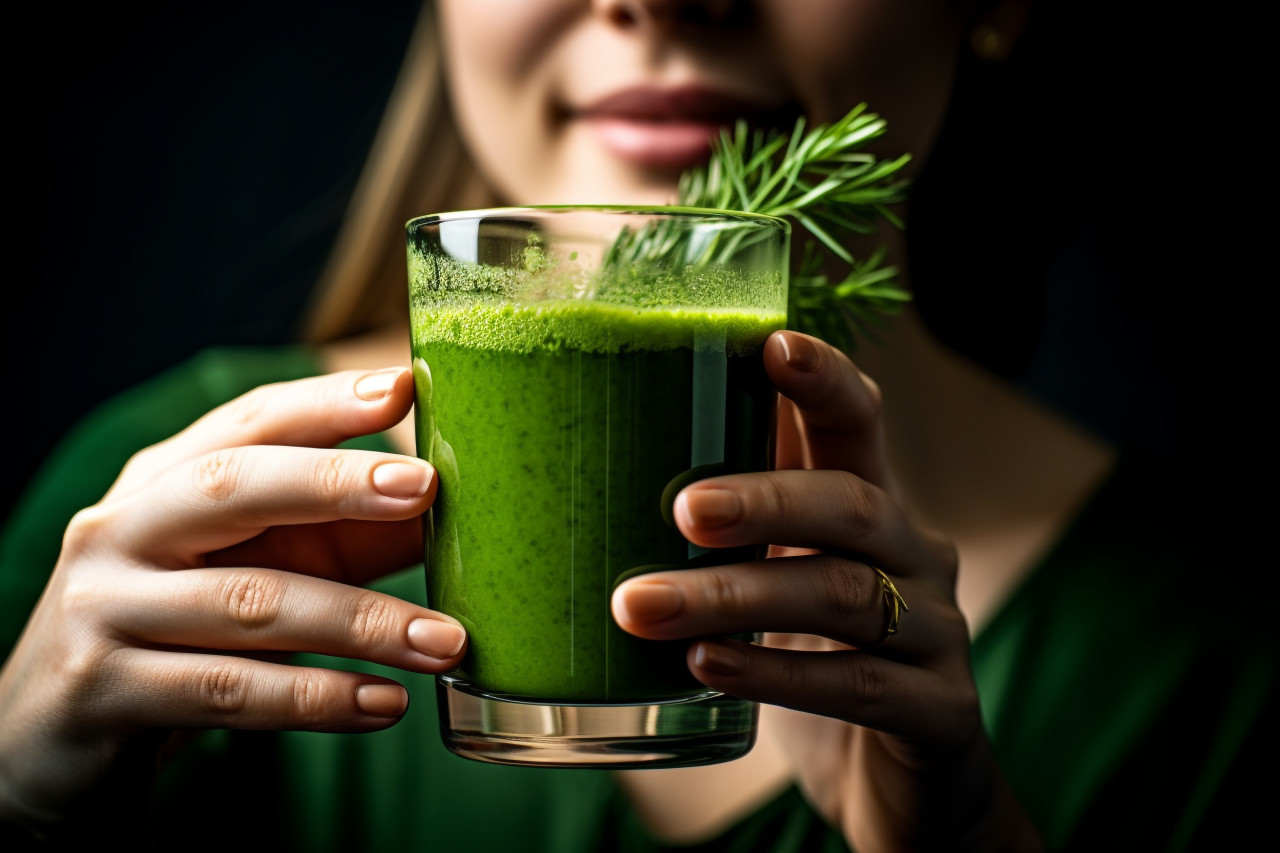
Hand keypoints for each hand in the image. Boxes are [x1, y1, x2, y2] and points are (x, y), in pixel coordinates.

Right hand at [0, 367, 465, 837]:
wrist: (49, 738)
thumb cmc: (179, 633)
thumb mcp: (257, 569)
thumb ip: (340, 540)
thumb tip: (454, 514)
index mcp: (164, 481)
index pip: (248, 423)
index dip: (324, 404)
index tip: (401, 386)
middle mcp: (123, 529)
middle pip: (233, 487)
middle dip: (335, 482)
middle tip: (427, 487)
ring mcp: (104, 609)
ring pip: (250, 604)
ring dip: (362, 623)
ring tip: (447, 642)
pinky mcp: (105, 692)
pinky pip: (229, 691)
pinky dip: (317, 699)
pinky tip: (384, 704)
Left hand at [613, 332, 1041, 851]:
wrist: (898, 786)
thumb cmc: (817, 662)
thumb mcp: (781, 581)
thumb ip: (737, 527)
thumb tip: (607, 460)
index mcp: (873, 509)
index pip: (859, 424)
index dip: (825, 381)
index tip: (770, 346)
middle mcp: (916, 556)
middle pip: (852, 504)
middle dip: (765, 501)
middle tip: (683, 510)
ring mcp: (938, 633)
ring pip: (842, 595)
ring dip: (738, 598)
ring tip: (642, 606)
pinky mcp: (942, 711)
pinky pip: (860, 686)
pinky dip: (779, 675)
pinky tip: (705, 667)